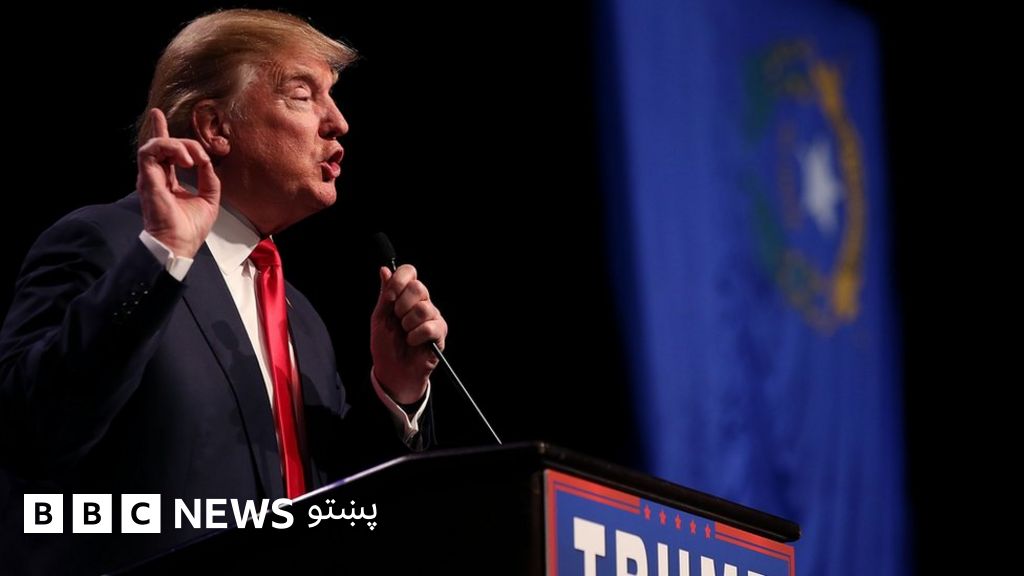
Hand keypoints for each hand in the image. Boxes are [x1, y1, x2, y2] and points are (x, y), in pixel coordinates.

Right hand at [136, 108, 220, 257]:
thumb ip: (208, 178)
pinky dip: (170, 148)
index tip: (158, 115)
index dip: (161, 131)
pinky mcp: (147, 178)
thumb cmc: (190, 228)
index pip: (163, 152)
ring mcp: (150, 177)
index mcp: (168, 181)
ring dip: (177, 145)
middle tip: (200, 157)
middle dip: (181, 140)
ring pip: (156, 144)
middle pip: (161, 144)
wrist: (179, 244)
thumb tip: (207, 162)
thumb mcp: (209, 198)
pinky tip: (186, 160)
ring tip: (192, 160)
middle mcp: (156, 177)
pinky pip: (150, 151)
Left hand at [370, 265, 447, 403]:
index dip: (399, 281)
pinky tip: (413, 342)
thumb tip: (385, 270)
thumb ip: (384, 295)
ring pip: (424, 308)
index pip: (409, 272)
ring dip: (408, 324)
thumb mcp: (379, 318)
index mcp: (406, 295)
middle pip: (419, 287)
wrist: (392, 371)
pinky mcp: (440, 333)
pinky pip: (430, 326)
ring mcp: (433, 317)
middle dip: (402, 306)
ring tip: (405, 334)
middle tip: (398, 320)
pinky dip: (416, 336)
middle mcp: (422, 302)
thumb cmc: (385, 345)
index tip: (389, 298)